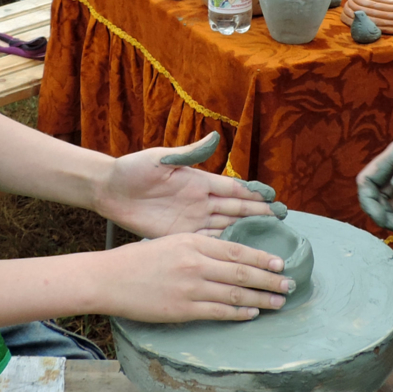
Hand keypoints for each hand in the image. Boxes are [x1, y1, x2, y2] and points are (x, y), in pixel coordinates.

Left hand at [95, 131, 286, 238]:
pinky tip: (239, 254)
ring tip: (269, 238)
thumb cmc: (133, 169)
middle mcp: (199, 201)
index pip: (233, 188)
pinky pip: (206, 242)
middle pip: (236, 209)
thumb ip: (190, 153)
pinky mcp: (178, 235)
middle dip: (259, 214)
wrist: (109, 190)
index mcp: (199, 181)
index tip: (275, 198)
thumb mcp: (161, 159)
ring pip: (226, 226)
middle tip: (283, 220)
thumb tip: (216, 137)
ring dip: (246, 231)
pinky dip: (223, 247)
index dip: (254, 194)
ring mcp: (190, 219)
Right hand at [103, 233, 293, 322]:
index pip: (237, 249)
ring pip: (235, 293)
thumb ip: (200, 245)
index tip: (281, 263)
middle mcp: (196, 262)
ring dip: (261, 298)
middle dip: (270, 279)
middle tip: (290, 284)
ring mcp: (190, 287)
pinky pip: (218, 311)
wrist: (110, 279)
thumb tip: (228, 252)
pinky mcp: (182, 309)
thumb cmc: (139, 259)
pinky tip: (252, 313)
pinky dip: (239, 312)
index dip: (263, 257)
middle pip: (243, 271)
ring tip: (279, 302)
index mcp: (193, 241)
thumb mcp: (172, 241)